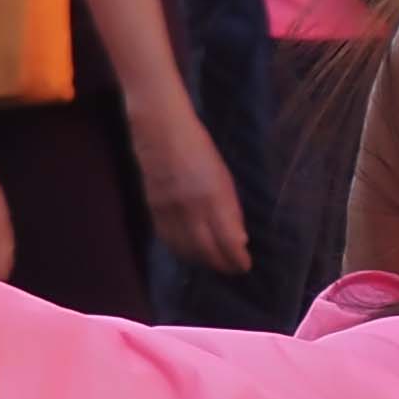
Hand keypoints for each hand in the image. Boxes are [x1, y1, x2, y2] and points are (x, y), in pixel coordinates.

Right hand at [130, 92, 255, 277]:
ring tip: (213, 263)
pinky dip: (181, 251)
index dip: (236, 259)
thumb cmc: (200, 148)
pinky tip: (189, 253)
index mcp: (214, 198)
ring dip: (202, 261)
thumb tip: (239, 240)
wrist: (160, 129)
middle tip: (232, 269)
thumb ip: (230, 209)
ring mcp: (169, 210)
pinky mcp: (153, 208)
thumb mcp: (224, 177)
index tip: (245, 265)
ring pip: (185, 250)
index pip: (228, 242)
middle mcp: (191, 209)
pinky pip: (167, 239)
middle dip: (222, 265)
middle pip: (207, 251)